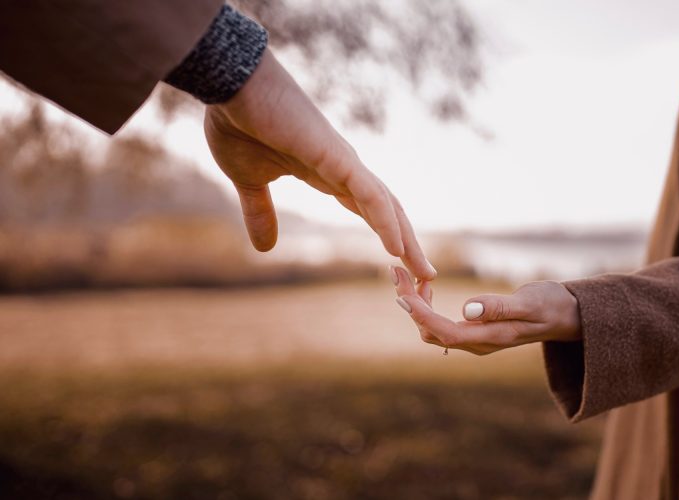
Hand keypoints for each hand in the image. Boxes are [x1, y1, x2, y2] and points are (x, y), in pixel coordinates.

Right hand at [204, 49, 435, 280]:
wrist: (230, 83)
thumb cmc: (238, 123)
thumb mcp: (249, 182)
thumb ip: (261, 212)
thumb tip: (265, 248)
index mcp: (328, 174)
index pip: (368, 209)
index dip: (387, 234)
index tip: (401, 263)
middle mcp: (343, 168)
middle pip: (387, 210)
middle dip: (408, 242)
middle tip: (427, 274)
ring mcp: (342, 161)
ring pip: (385, 205)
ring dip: (406, 239)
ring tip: (424, 270)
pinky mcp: (335, 155)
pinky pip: (368, 194)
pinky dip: (384, 221)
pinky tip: (397, 247)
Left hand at [391, 267, 581, 354]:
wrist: (567, 315)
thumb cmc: (552, 305)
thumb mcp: (530, 302)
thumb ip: (500, 307)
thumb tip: (467, 309)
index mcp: (489, 338)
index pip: (444, 331)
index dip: (421, 315)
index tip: (402, 294)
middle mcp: (478, 343)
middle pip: (431, 331)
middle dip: (410, 305)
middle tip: (397, 272)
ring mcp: (476, 339)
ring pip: (433, 328)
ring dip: (416, 305)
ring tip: (407, 276)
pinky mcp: (475, 330)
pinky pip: (442, 322)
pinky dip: (427, 304)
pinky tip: (425, 285)